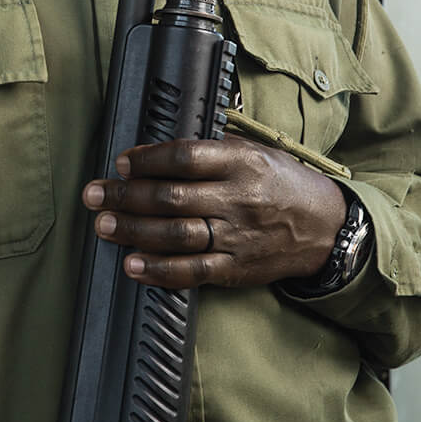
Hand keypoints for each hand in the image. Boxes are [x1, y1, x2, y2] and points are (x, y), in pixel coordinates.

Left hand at [83, 135, 347, 289]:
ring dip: (133, 230)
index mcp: (242, 163)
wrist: (325, 226)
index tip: (123, 163)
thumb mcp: (254, 152)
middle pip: (172, 198)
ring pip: (176, 235)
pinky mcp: (236, 269)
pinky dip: (158, 270)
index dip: (148, 160)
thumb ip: (210, 150)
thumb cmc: (282, 183)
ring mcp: (237, 237)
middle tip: (95, 194)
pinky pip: (191, 272)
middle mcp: (239, 199)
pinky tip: (133, 264)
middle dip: (126, 196)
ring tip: (105, 225)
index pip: (186, 157)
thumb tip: (152, 151)